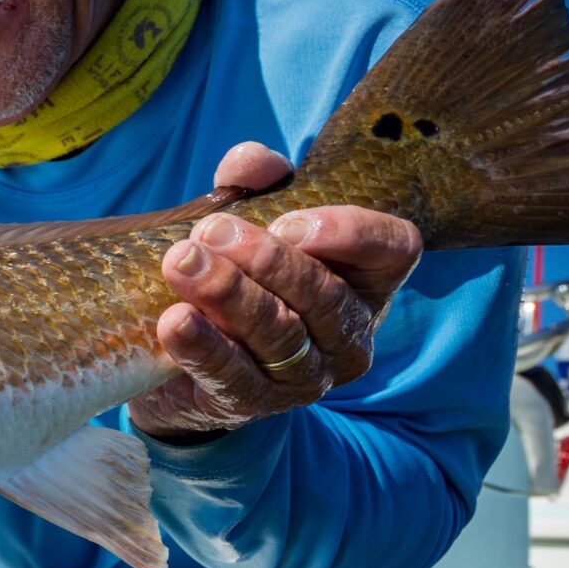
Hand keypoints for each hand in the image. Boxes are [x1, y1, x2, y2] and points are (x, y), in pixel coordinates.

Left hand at [128, 142, 422, 440]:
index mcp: (365, 280)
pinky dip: (203, 347)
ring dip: (228, 295)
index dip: (349, 234)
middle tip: (209, 231)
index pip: (394, 250)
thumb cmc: (233, 274)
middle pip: (325, 296)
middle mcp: (349, 334)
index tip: (288, 221)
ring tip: (180, 263)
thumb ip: (254, 185)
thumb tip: (250, 162)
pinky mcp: (254, 405)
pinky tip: (174, 320)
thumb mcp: (247, 222)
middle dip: (267, 261)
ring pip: (279, 334)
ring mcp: (306, 377)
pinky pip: (233, 377)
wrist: (179, 357)